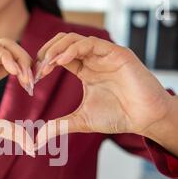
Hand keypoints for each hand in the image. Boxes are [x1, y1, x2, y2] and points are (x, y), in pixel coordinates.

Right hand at [0, 38, 35, 154]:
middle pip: (12, 51)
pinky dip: (6, 56)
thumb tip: (33, 148)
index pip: (15, 66)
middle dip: (27, 61)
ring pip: (4, 45)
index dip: (28, 72)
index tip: (33, 88)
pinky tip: (14, 72)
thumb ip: (13, 132)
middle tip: (32, 80)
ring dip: (19, 56)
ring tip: (25, 76)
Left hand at [34, 32, 173, 148]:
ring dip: (56, 49)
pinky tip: (60, 61)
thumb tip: (37, 139)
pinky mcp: (116, 53)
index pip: (59, 57)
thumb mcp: (81, 121)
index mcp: (85, 70)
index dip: (44, 64)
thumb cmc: (118, 116)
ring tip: (45, 64)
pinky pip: (90, 43)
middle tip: (36, 70)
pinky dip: (72, 49)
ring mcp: (105, 54)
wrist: (144, 119)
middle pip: (63, 43)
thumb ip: (59, 126)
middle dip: (46, 52)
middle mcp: (93, 59)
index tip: (33, 79)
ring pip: (74, 39)